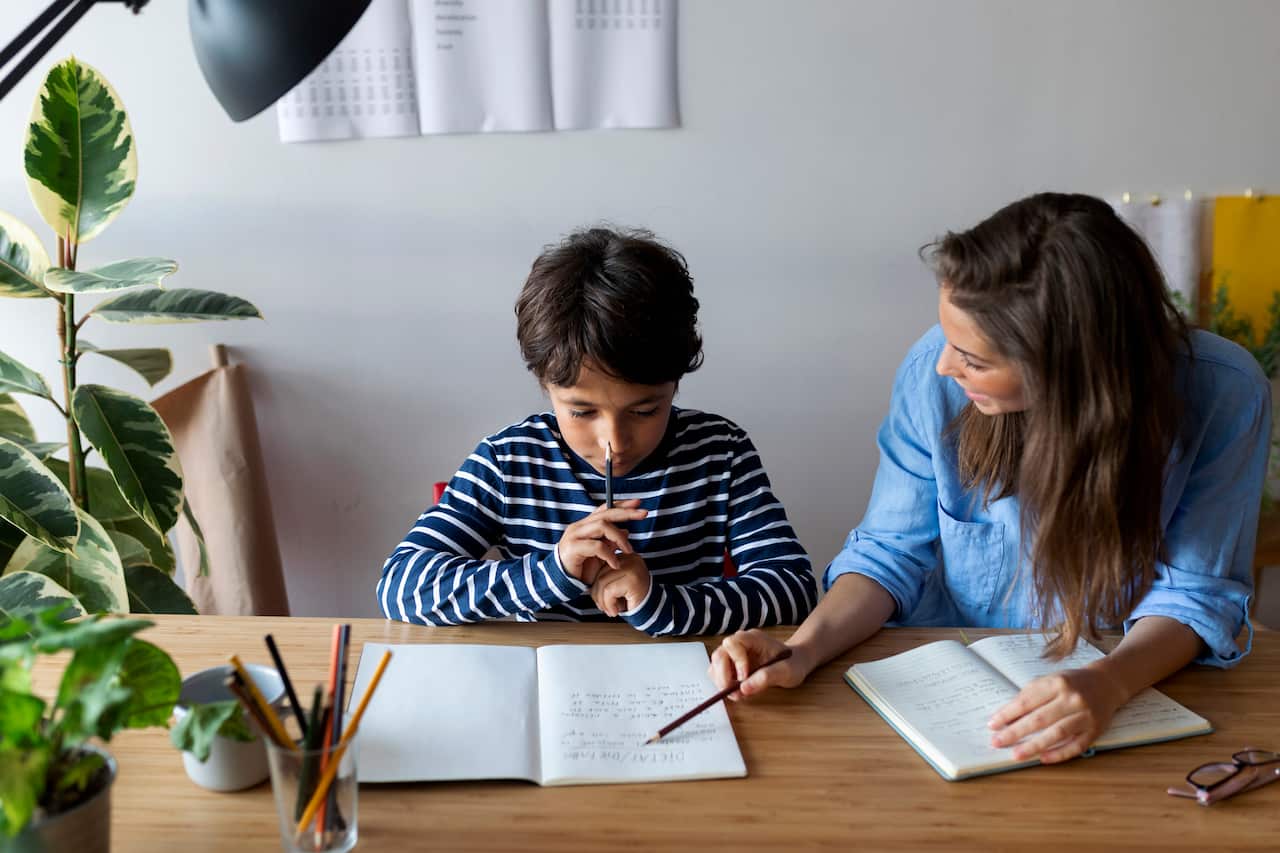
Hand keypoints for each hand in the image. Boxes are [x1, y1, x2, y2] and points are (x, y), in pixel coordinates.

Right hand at [555, 499, 646, 584]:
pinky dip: (609, 555)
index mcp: (585, 525)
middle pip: (605, 514)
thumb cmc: (581, 568)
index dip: (621, 505)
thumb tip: (626, 530)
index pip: (604, 509)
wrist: (561, 582)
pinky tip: (615, 564)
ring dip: (619, 538)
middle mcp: (579, 527)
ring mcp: (574, 536)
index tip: (638, 503)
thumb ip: (610, 541)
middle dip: (626, 512)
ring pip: (602, 526)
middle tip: (643, 514)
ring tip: (628, 551)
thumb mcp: (601, 554)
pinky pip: (597, 546)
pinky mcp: (573, 547)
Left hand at [590, 553, 650, 616]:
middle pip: (600, 574)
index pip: (600, 566)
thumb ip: (605, 576)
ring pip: (602, 583)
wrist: (652, 611)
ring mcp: (632, 567)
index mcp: (625, 556)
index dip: (596, 585)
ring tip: (610, 610)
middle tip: (603, 607)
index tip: (601, 599)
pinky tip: (616, 611)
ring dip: (602, 601)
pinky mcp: (632, 579)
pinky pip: (609, 591)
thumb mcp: (616, 584)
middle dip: (596, 594)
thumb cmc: (632, 600)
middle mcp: (630, 558)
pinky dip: (609, 604)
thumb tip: (585, 576)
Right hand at [708, 629, 811, 699]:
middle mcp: (740, 644)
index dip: (735, 661)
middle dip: (723, 675)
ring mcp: (734, 655)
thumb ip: (766, 677)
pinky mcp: (732, 666)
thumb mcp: (786, 671)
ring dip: (722, 682)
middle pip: (719, 655)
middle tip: (734, 692)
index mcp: (753, 639)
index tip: (744, 678)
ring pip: (715, 665)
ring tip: (737, 694)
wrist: (795, 662)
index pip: (732, 643)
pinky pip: (718, 674)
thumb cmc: (792, 663)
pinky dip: (724, 685)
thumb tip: (743, 688)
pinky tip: (737, 692)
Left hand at [987, 665, 1127, 762]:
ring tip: (1016, 755)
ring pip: (1057, 733)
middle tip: (997, 742)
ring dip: (1034, 746)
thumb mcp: (1050, 681)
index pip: (1027, 701)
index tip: (993, 725)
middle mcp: (1072, 698)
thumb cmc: (1071, 683)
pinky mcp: (1096, 730)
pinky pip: (1076, 746)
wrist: (1107, 683)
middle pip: (1039, 719)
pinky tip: (1043, 759)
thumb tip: (1006, 717)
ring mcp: (1085, 716)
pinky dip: (1059, 754)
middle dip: (1015, 732)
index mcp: (1056, 683)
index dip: (1008, 714)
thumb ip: (1030, 695)